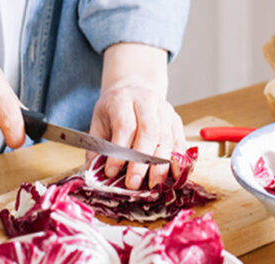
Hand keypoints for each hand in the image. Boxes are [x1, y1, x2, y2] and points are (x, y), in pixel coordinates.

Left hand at [89, 42, 185, 188]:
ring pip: (167, 138)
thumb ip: (97, 148)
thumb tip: (95, 173)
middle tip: (134, 183)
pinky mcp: (176, 120)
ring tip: (152, 184)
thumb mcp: (99, 123)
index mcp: (123, 100)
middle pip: (149, 131)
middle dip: (142, 161)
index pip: (125, 126)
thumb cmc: (114, 111)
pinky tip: (171, 176)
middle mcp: (147, 102)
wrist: (133, 90)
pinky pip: (179, 142)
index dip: (120, 151)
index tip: (111, 172)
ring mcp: (165, 110)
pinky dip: (177, 161)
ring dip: (161, 165)